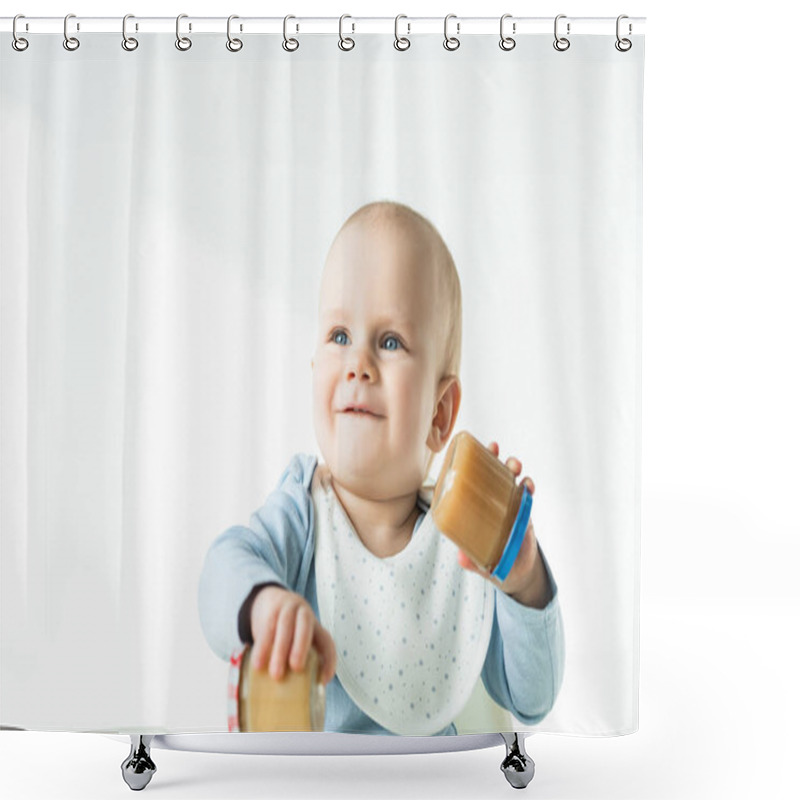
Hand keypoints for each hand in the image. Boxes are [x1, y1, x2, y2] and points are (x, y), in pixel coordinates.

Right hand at [249, 585, 337, 683]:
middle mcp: (303, 614)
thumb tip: (301, 695)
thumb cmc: (287, 630)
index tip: (322, 680)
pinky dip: (262, 648)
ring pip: (284, 627)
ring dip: (280, 651)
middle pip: (305, 627)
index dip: (328, 659)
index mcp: (315, 625)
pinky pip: (265, 629)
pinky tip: (258, 664)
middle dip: (301, 647)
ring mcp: (285, 610)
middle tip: (296, 668)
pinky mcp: (269, 612)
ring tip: (275, 675)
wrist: (269, 599)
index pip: (326, 640)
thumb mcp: (298, 637)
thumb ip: (301, 658)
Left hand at [456, 441, 551, 608]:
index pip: (468, 484)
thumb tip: (461, 557)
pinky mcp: (523, 510)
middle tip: (494, 448)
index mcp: (474, 510)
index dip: (467, 467)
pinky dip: (528, 486)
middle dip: (491, 457)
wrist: (517, 571)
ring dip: (511, 467)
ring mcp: (507, 504)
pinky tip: (527, 485)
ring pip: (509, 479)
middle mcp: (489, 503)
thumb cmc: (492, 563)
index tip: (467, 452)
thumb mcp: (480, 563)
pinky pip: (526, 493)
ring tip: (514, 465)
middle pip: (489, 474)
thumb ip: (471, 561)